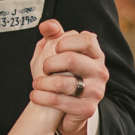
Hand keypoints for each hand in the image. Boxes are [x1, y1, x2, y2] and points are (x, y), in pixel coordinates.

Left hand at [30, 20, 108, 134]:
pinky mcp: (87, 109)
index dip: (67, 41)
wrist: (68, 108)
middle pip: (71, 59)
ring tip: (36, 83)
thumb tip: (45, 25)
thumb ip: (54, 35)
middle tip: (43, 69)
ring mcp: (95, 91)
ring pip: (63, 83)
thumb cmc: (62, 75)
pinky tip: (35, 95)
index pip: (87, 39)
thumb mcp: (58, 53)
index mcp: (95, 55)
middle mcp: (100, 71)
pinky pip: (58, 101)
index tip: (55, 48)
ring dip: (42, 82)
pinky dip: (41, 97)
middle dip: (49, 64)